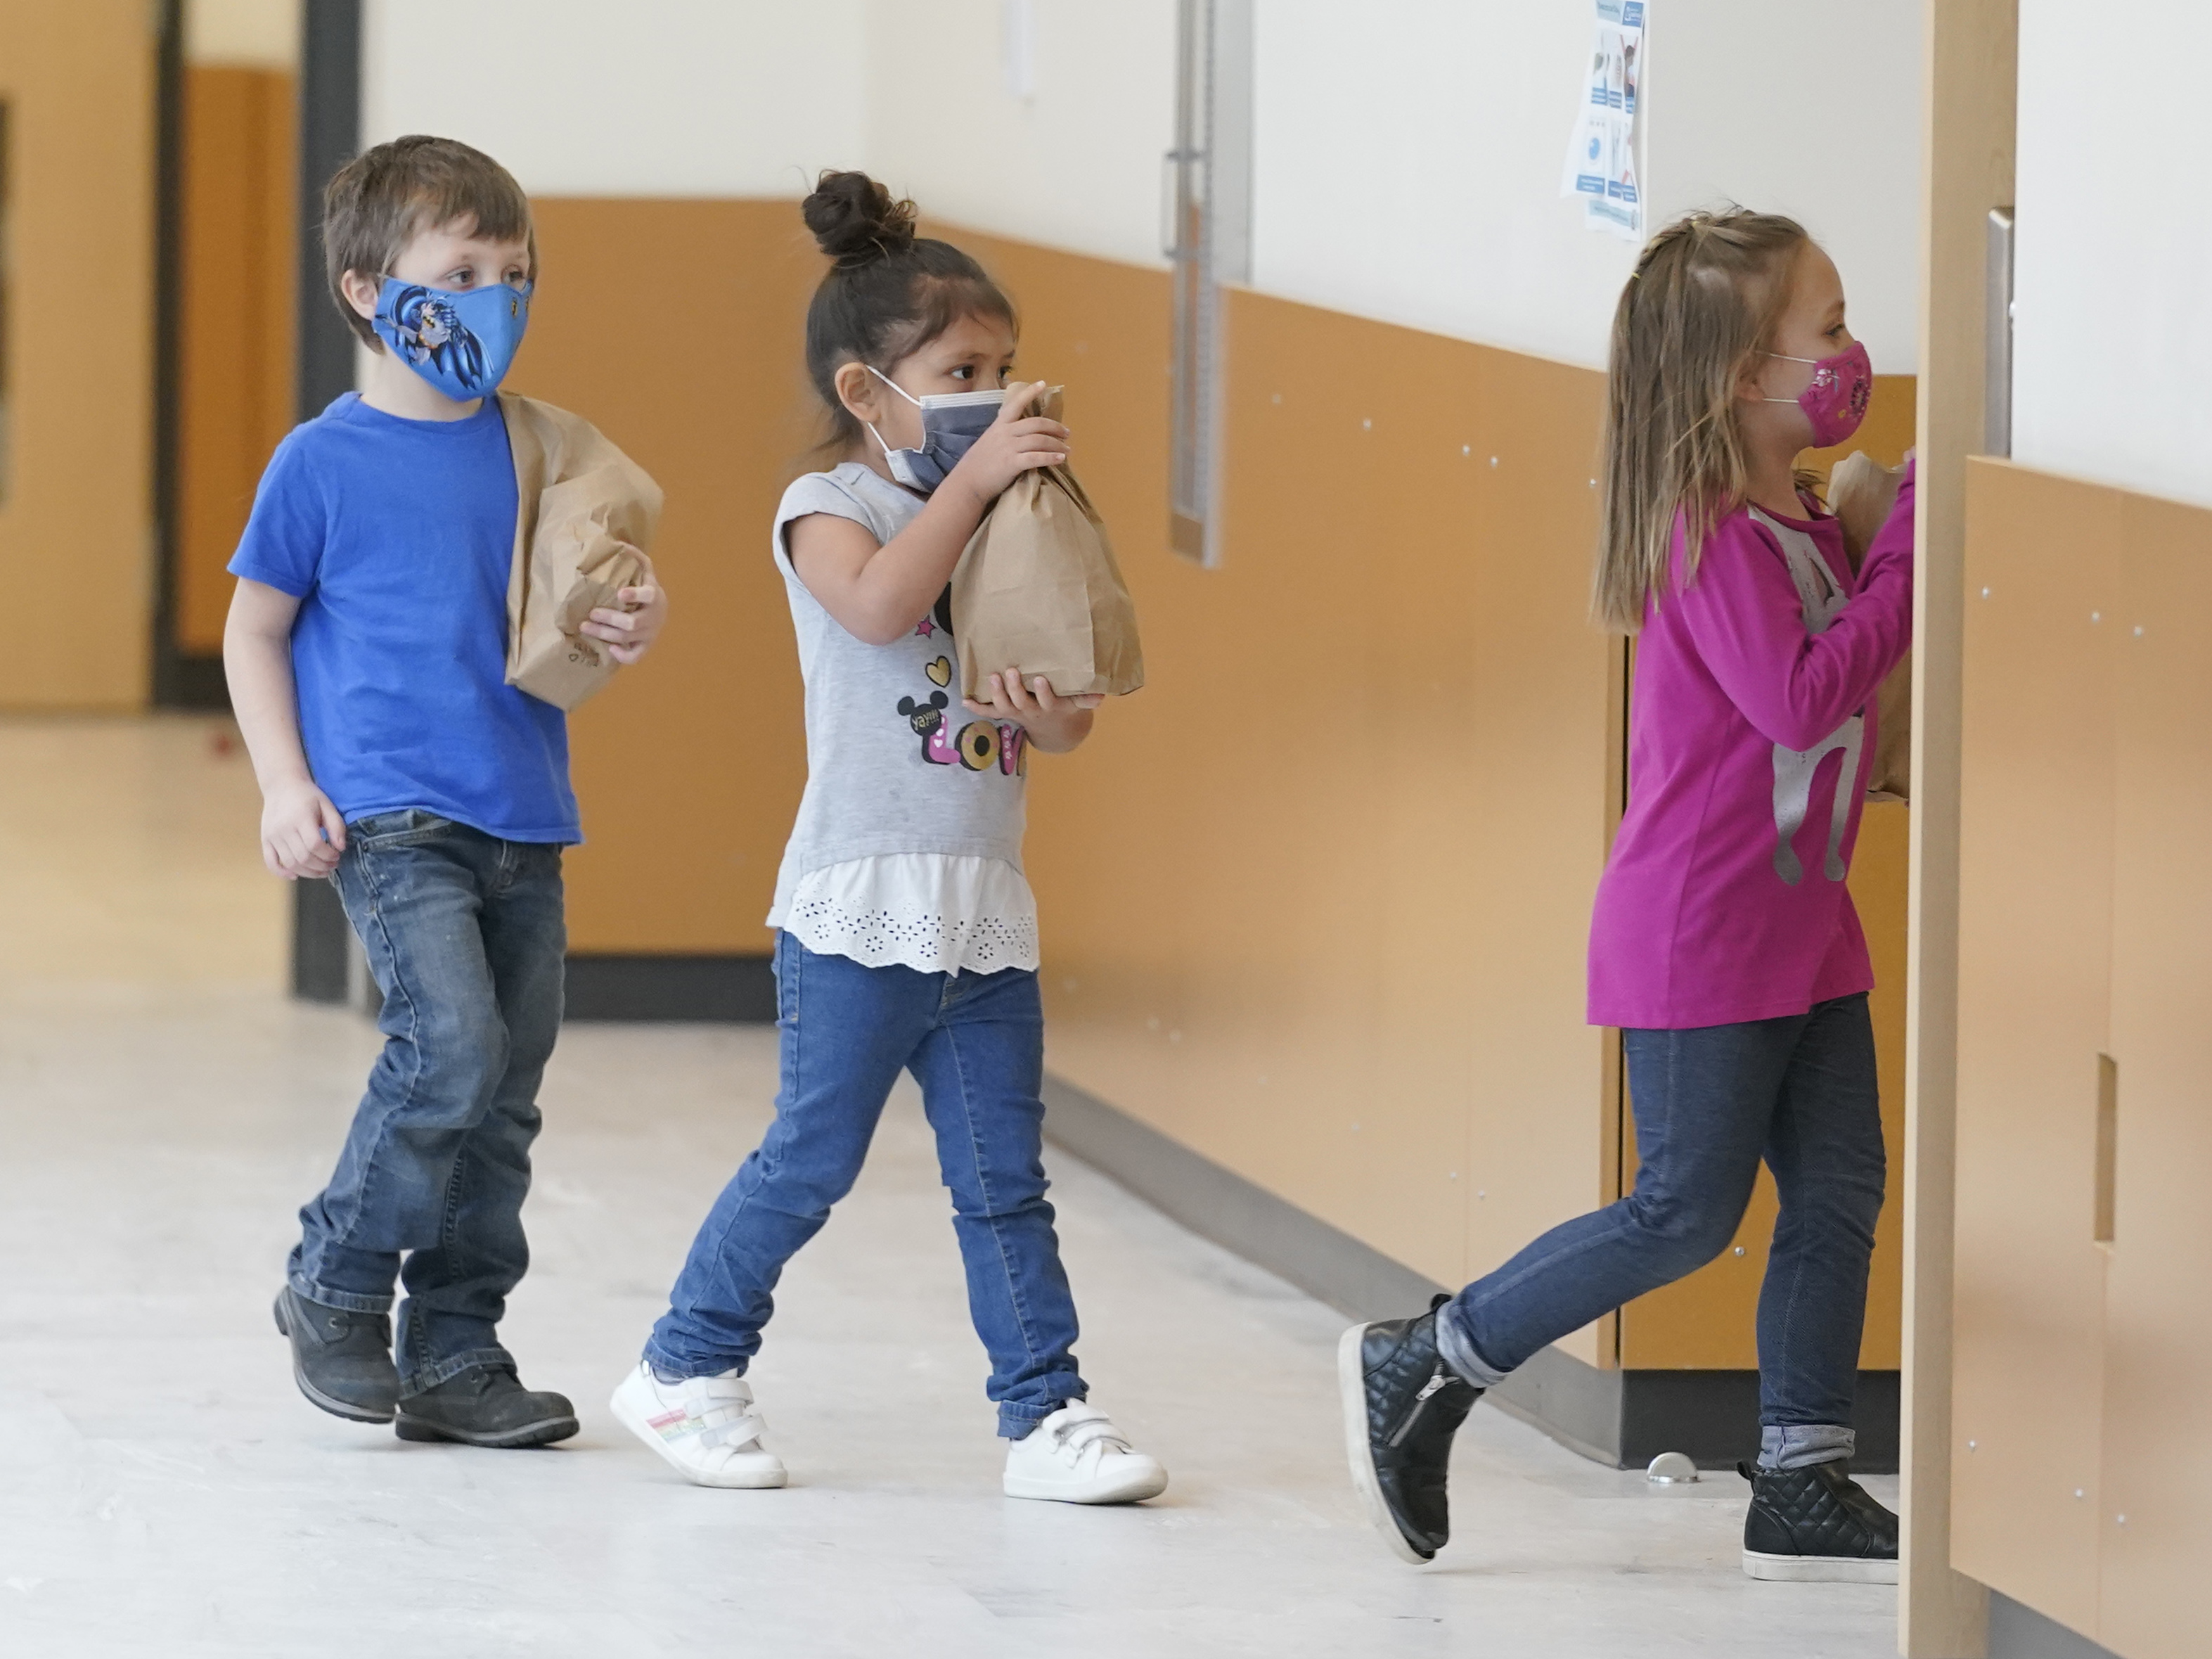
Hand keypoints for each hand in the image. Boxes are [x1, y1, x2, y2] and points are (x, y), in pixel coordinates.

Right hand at [260, 776, 345, 879]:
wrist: (281, 786)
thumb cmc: (307, 795)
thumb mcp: (327, 805)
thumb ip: (336, 826)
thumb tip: (341, 848)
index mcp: (301, 819)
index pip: (315, 845)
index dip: (328, 855)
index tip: (337, 855)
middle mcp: (284, 829)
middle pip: (303, 857)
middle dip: (321, 866)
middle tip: (332, 865)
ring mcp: (272, 836)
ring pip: (290, 863)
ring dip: (308, 872)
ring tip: (321, 871)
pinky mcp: (265, 840)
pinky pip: (270, 862)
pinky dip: (282, 872)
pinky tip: (295, 876)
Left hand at [581, 551, 666, 663]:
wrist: (660, 609)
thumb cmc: (645, 587)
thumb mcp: (644, 569)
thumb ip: (634, 557)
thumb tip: (616, 543)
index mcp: (654, 595)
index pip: (649, 596)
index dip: (636, 595)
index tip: (620, 593)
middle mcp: (655, 616)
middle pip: (632, 623)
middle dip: (609, 619)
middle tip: (591, 614)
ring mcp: (651, 633)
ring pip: (628, 639)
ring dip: (605, 634)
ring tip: (585, 628)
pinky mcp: (646, 645)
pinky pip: (637, 656)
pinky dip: (623, 655)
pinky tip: (610, 648)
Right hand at [943, 381, 1067, 509]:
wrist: (967, 482)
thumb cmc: (978, 464)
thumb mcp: (989, 441)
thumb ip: (1004, 435)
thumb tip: (1021, 435)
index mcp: (999, 425)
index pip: (1016, 403)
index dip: (1030, 392)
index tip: (1043, 384)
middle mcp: (1005, 432)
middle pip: (1036, 423)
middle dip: (1055, 427)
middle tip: (1067, 433)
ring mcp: (1009, 447)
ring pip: (1039, 440)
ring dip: (1057, 444)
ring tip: (1067, 450)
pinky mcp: (1012, 463)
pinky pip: (1036, 457)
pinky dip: (1051, 458)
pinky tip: (1061, 460)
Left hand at [963, 667, 1101, 753]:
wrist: (1053, 731)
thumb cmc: (1066, 707)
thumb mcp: (1078, 704)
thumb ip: (1087, 699)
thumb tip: (1101, 695)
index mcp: (1051, 708)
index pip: (1047, 702)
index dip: (1043, 693)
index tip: (1040, 678)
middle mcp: (1031, 712)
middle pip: (1021, 703)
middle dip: (1015, 689)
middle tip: (1010, 671)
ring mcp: (1016, 713)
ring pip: (1004, 707)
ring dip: (996, 693)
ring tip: (992, 676)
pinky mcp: (1005, 713)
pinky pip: (989, 713)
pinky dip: (976, 708)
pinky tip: (964, 699)